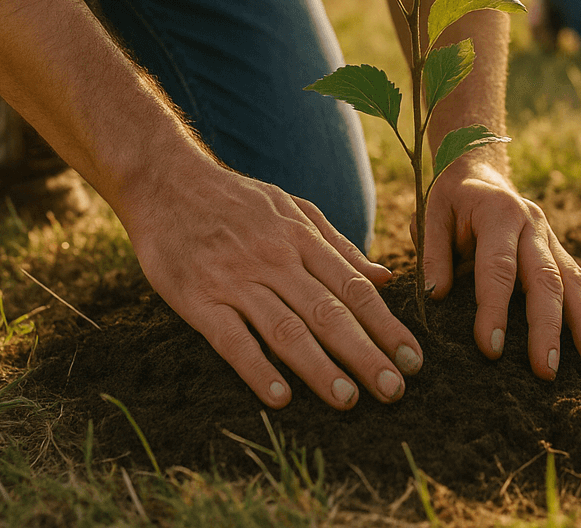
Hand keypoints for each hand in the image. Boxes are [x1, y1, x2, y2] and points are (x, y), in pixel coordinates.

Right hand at [119, 156, 422, 409]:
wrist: (167, 182)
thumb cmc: (237, 200)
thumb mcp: (294, 208)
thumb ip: (338, 246)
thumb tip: (385, 279)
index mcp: (302, 239)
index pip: (354, 289)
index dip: (386, 325)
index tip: (413, 358)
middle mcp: (275, 260)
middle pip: (328, 313)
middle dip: (366, 353)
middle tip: (395, 389)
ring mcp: (236, 281)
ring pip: (286, 329)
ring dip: (319, 367)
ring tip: (348, 399)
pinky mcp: (198, 300)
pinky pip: (232, 339)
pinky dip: (256, 369)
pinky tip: (279, 397)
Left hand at [420, 160, 580, 378]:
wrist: (480, 171)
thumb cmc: (451, 200)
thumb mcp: (430, 214)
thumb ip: (432, 252)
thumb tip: (436, 295)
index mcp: (499, 212)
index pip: (499, 267)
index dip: (495, 308)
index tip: (490, 349)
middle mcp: (533, 224)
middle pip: (546, 279)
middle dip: (549, 328)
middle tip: (546, 371)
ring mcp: (551, 237)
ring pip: (574, 282)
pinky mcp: (560, 251)